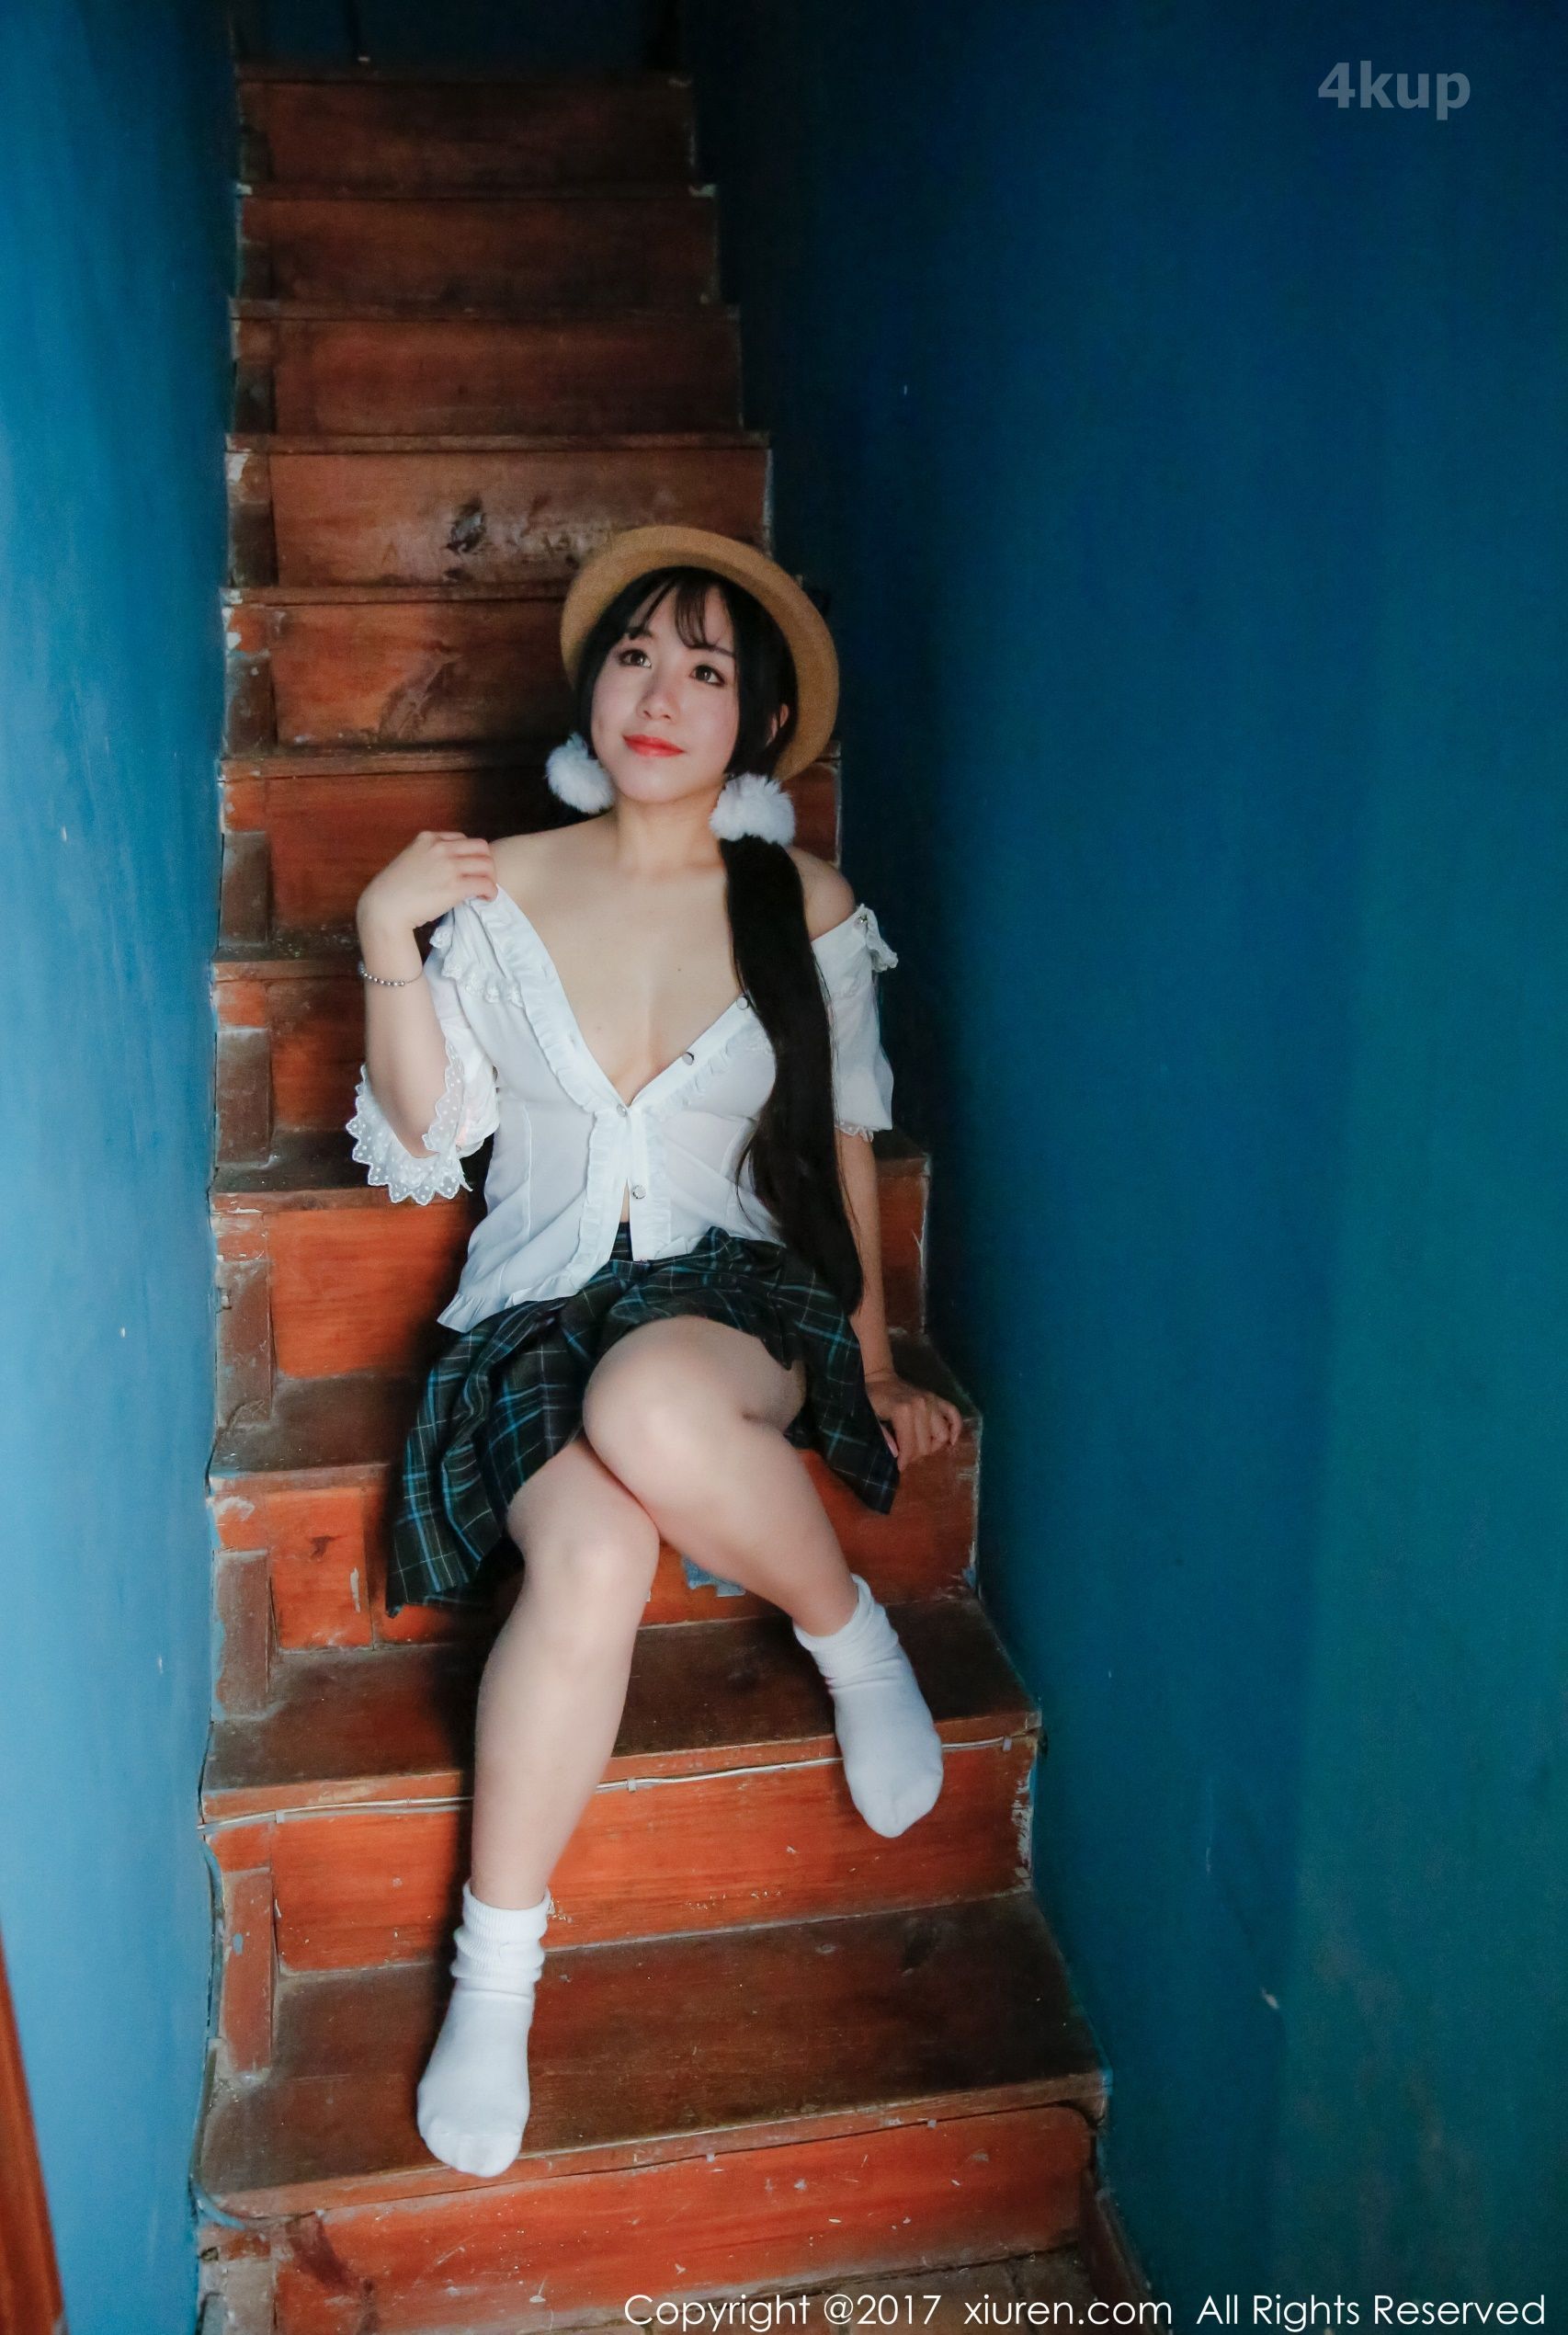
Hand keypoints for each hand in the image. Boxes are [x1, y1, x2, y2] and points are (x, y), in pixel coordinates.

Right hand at [357, 830, 499, 939]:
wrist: (384, 907)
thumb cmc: (393, 890)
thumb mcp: (408, 859)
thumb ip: (427, 856)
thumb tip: (443, 867)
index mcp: (428, 838)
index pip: (462, 839)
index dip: (469, 855)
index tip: (467, 869)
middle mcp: (441, 847)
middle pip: (481, 847)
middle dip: (486, 862)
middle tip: (483, 878)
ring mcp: (449, 866)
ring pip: (487, 864)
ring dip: (491, 877)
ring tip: (485, 890)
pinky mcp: (455, 886)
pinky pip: (485, 884)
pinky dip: (491, 891)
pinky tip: (486, 898)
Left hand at [863, 1369, 964, 1465]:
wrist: (880, 1377)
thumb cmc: (872, 1398)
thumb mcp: (869, 1416)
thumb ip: (882, 1435)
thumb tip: (896, 1454)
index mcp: (903, 1411)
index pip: (911, 1446)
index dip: (905, 1460)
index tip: (899, 1467)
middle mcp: (921, 1406)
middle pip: (927, 1444)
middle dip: (916, 1455)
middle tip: (905, 1455)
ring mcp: (932, 1401)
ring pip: (942, 1434)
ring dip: (933, 1445)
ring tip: (920, 1446)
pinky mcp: (938, 1398)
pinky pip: (954, 1414)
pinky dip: (956, 1428)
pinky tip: (951, 1440)